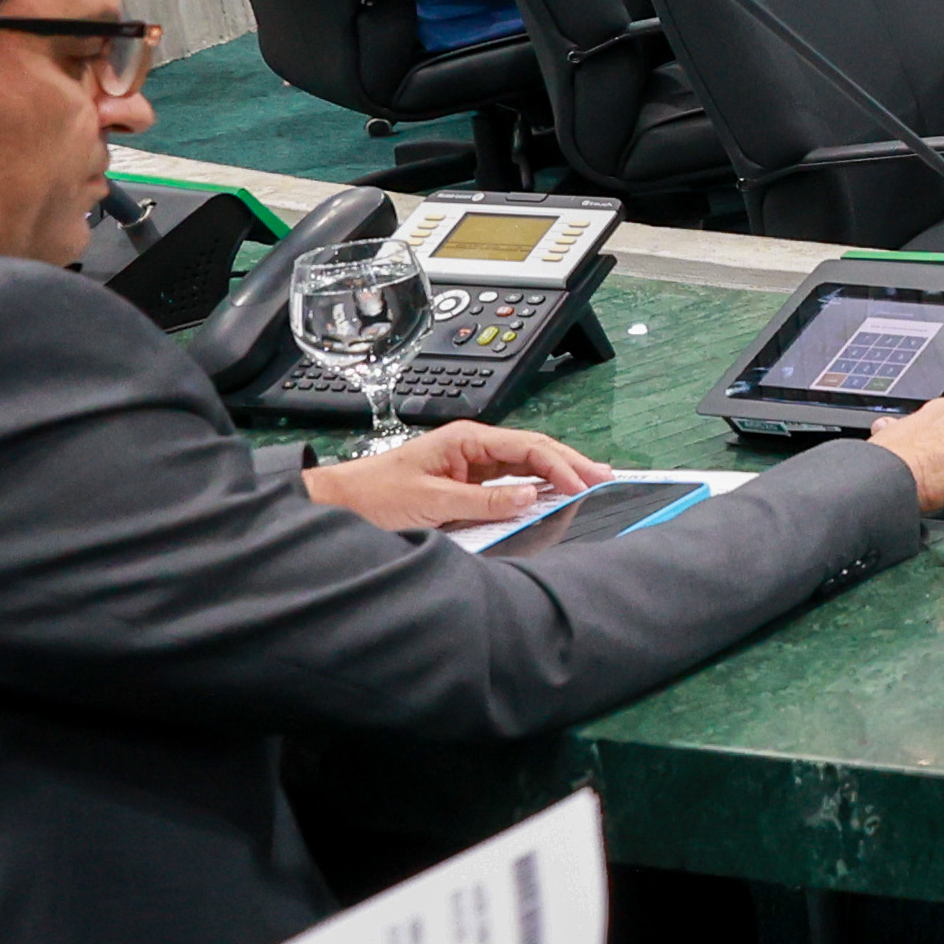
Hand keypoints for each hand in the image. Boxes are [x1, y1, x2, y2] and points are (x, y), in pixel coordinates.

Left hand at [305, 417, 611, 530]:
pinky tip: (551, 494)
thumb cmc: (375, 495)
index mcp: (466, 439)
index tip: (582, 484)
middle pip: (533, 450)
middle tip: (603, 477)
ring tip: (588, 483)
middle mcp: (472, 447)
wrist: (340, 504)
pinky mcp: (464, 483)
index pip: (527, 446)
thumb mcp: (431, 500)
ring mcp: (469, 464)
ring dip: (556, 473)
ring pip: (524, 465)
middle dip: (569, 463)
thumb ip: (483, 500)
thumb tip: (530, 498)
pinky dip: (534, 487)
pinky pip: (508, 482)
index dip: (559, 465)